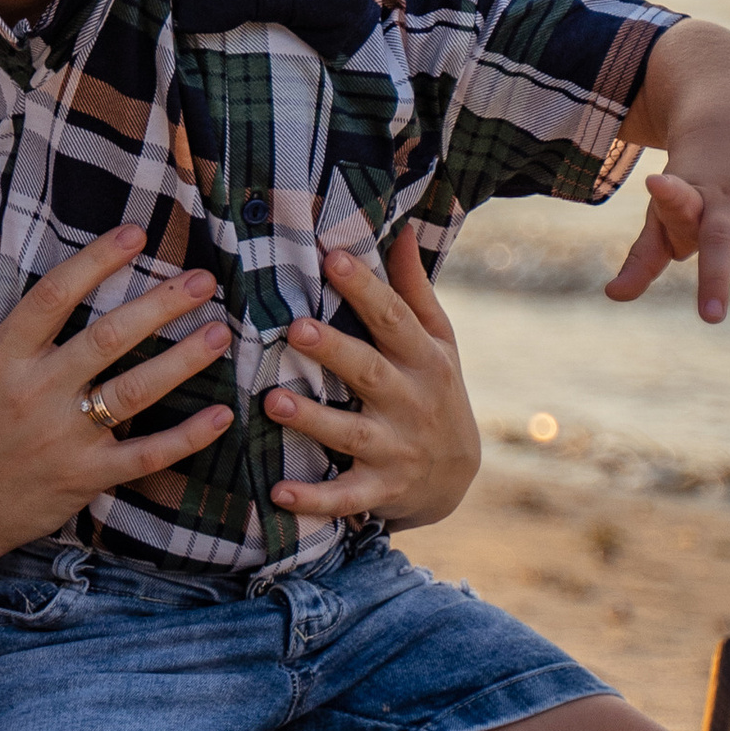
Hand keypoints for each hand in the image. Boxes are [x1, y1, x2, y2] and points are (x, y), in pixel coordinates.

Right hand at [0, 228, 231, 577]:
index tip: (135, 234)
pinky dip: (187, 438)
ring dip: (183, 361)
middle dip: (160, 305)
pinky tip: (222, 415)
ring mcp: (65, 437)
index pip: (54, 296)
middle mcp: (37, 393)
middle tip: (203, 279)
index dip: (95, 260)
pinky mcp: (86, 476)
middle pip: (107, 338)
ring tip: (221, 332)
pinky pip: (146, 455)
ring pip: (134, 391)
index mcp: (3, 358)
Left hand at [263, 228, 483, 523]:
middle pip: (368, 370)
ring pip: (350, 433)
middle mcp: (410, 401)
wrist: (456, 478)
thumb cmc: (435, 391)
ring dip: (312, 419)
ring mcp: (395, 448)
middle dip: (333, 350)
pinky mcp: (380, 490)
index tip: (333, 258)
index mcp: (423, 359)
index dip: (365, 288)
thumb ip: (415, 291)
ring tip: (273, 401)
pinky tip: (277, 492)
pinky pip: (345, 496)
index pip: (394, 318)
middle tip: (295, 328)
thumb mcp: (438, 343)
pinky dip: (313, 499)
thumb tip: (400, 231)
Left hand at [604, 136, 729, 338]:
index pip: (677, 196)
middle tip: (710, 319)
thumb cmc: (689, 186)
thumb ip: (642, 257)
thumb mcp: (662, 214)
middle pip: (722, 239)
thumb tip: (613, 295)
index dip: (667, 194)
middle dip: (716, 278)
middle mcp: (728, 198)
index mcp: (689, 193)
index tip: (655, 184)